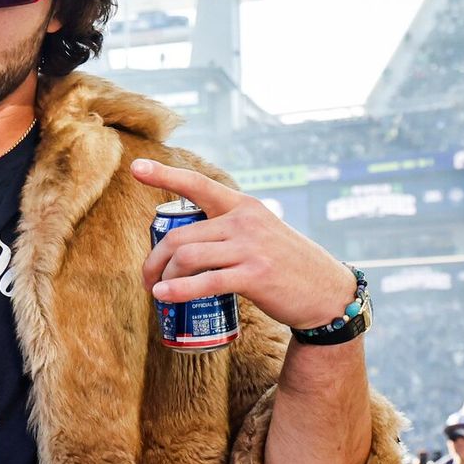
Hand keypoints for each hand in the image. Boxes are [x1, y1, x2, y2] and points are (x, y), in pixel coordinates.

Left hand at [135, 159, 358, 331]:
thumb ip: (227, 230)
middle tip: (147, 278)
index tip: (136, 167)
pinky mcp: (254, 276)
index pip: (198, 185)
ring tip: (156, 292)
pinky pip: (205, 282)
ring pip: (187, 257)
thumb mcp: (259, 234)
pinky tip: (164, 297)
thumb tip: (182, 244)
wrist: (327, 292)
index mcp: (244, 206)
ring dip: (163, 277)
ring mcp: (250, 247)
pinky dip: (178, 291)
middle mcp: (245, 221)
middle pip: (180, 236)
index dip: (164, 175)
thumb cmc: (285, 265)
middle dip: (154, 260)